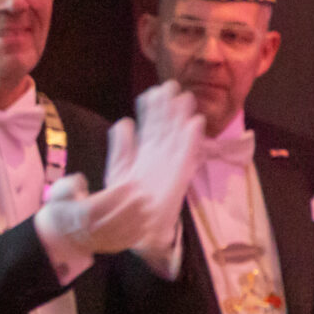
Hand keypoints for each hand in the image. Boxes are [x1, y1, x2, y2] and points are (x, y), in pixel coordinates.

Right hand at [37, 171, 154, 256]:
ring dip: (136, 221)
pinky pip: (122, 244)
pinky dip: (135, 236)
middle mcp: (87, 229)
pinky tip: (145, 225)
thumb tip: (81, 181)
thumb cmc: (63, 210)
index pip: (97, 204)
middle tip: (143, 196)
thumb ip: (68, 185)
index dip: (115, 193)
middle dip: (130, 208)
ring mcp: (98, 240)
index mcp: (76, 214)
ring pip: (119, 233)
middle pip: (112, 220)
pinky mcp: (105, 248)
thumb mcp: (58, 194)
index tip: (129, 183)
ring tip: (147, 209)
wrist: (58, 235)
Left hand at [108, 84, 203, 260]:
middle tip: (171, 84)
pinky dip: (191, 141)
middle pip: (166, 130)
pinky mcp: (177, 181)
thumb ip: (121, 146)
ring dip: (181, 119)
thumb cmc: (123, 201)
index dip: (152, 111)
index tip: (152, 91)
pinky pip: (185, 158)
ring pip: (177, 139)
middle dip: (169, 109)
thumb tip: (124, 122)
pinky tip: (196, 123)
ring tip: (185, 97)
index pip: (150, 129)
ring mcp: (169, 169)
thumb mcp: (118, 169)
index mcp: (144, 156)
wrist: (128, 228)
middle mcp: (159, 160)